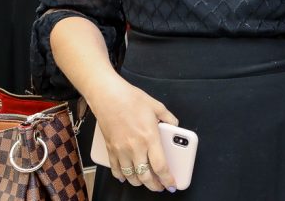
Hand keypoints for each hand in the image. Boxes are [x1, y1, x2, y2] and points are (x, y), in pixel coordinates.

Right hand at [87, 76, 178, 191]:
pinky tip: (127, 177)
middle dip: (155, 185)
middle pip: (145, 176)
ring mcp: (121, 150)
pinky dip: (122, 176)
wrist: (108, 97)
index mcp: (150, 137)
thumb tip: (175, 127)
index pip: (160, 166)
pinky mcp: (110, 149)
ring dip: (140, 182)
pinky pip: (116, 170)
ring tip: (146, 182)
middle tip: (160, 187)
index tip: (172, 184)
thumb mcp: (157, 107)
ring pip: (131, 176)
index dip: (167, 179)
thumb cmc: (132, 99)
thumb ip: (169, 119)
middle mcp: (135, 147)